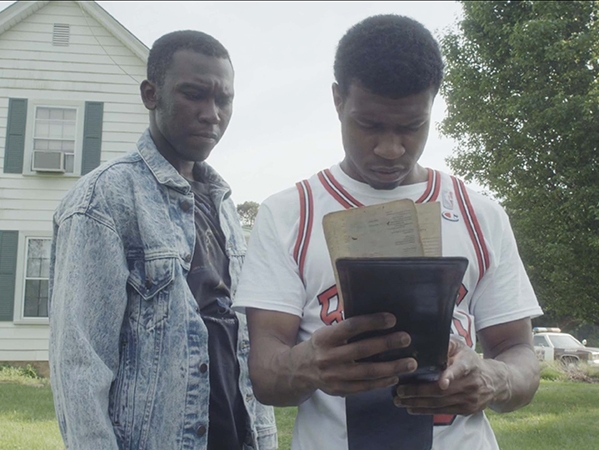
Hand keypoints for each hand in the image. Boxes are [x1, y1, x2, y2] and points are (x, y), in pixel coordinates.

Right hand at [302, 312, 416, 396]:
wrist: (299, 370)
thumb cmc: (321, 346)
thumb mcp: (326, 333)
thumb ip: (346, 329)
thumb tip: (378, 320)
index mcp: (325, 338)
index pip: (351, 327)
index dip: (372, 322)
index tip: (392, 319)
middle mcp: (328, 357)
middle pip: (363, 350)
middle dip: (387, 344)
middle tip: (406, 339)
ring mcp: (334, 376)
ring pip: (368, 372)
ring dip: (392, 367)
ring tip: (410, 363)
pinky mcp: (339, 390)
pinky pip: (365, 387)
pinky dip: (382, 382)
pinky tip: (396, 376)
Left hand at [393, 336, 505, 414]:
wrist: (493, 381)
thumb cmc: (470, 360)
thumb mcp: (461, 347)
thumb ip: (446, 345)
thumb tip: (425, 342)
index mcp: (469, 364)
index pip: (460, 369)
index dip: (450, 375)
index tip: (442, 382)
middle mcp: (471, 383)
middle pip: (442, 391)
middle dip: (418, 392)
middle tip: (400, 391)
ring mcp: (469, 399)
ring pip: (440, 404)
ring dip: (418, 403)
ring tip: (400, 401)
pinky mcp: (466, 410)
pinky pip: (443, 412)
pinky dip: (426, 410)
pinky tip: (412, 408)